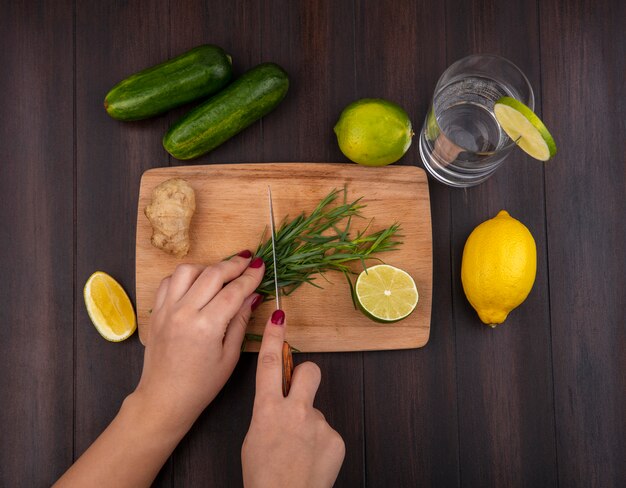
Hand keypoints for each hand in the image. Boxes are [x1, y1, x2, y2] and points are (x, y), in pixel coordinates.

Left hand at [134, 251, 264, 429]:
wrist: (164, 398)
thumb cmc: (201, 384)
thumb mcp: (229, 356)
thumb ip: (241, 322)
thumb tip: (253, 296)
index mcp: (207, 326)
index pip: (234, 291)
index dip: (250, 276)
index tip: (260, 266)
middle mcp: (184, 312)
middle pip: (212, 274)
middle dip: (233, 264)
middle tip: (248, 260)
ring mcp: (167, 310)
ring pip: (187, 270)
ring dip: (207, 267)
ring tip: (221, 273)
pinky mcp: (156, 312)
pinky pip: (169, 282)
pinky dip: (185, 276)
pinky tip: (197, 283)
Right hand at [242, 310, 344, 487]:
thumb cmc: (263, 477)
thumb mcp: (254, 439)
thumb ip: (268, 413)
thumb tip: (280, 406)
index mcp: (268, 410)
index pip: (270, 364)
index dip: (274, 337)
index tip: (279, 316)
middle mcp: (296, 411)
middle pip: (309, 371)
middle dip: (306, 374)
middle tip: (299, 391)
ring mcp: (318, 424)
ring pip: (315, 411)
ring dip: (308, 425)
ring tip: (300, 452)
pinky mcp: (335, 438)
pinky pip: (326, 432)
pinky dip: (320, 444)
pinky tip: (311, 461)